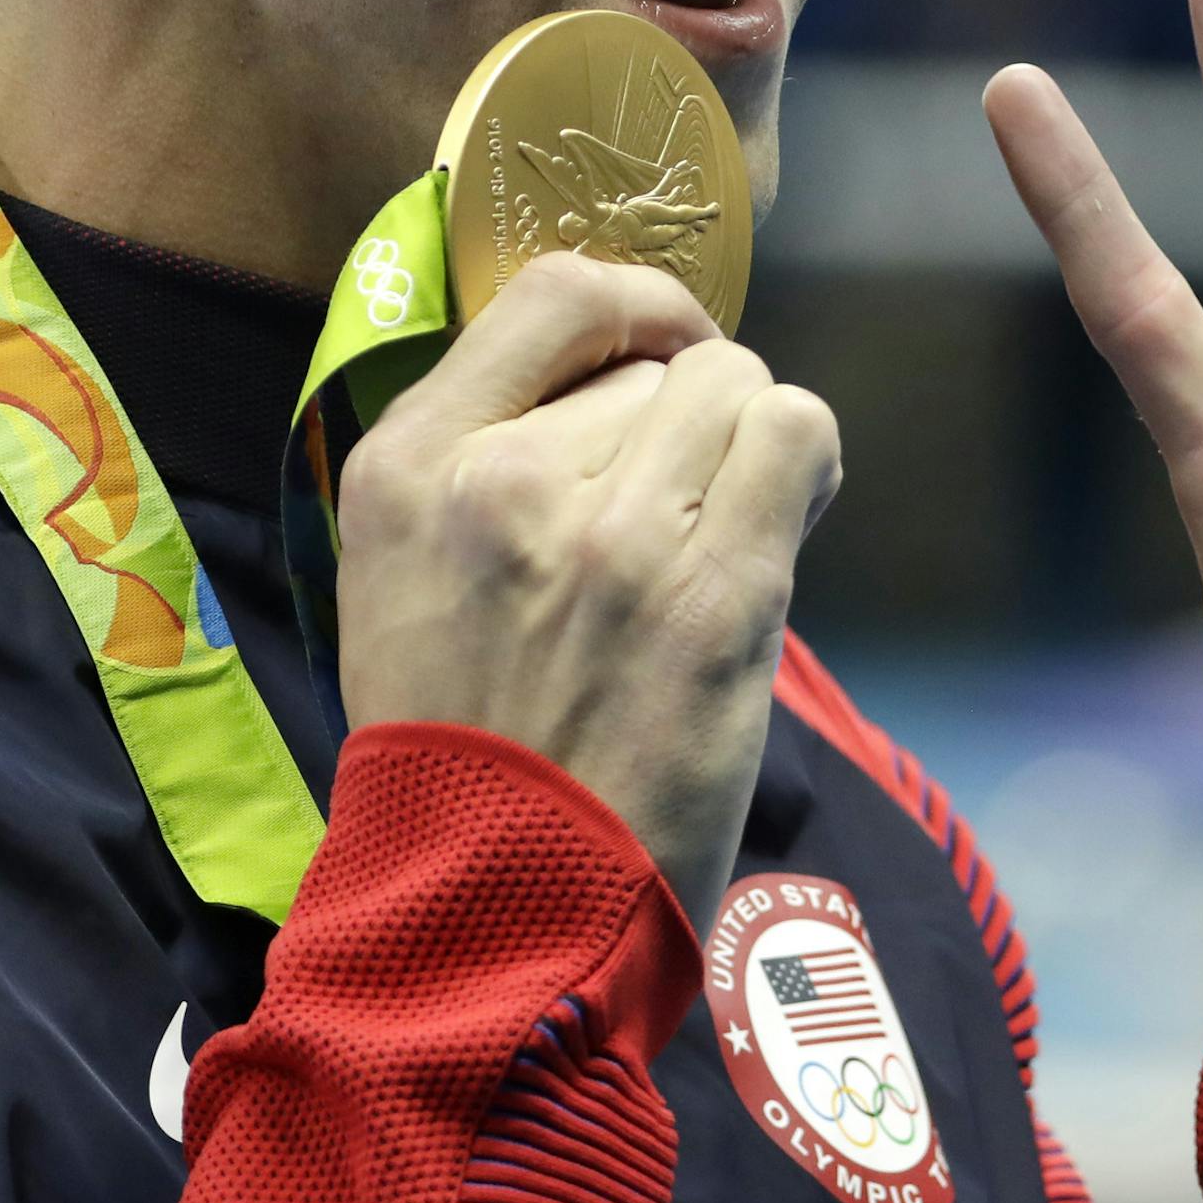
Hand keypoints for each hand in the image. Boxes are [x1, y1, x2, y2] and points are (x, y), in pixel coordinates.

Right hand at [335, 251, 841, 927]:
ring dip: (748, 445)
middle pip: (665, 361)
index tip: (662, 350)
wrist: (492, 909)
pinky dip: (804, 466)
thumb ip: (479, 459)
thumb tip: (618, 379)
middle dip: (683, 424)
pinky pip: (799, 435)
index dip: (640, 305)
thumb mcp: (398, 573)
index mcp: (409, 464)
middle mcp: (507, 478)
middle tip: (677, 509)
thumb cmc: (455, 745)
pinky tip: (780, 521)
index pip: (556, 293)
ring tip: (730, 518)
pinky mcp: (716, 593)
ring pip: (740, 388)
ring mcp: (617, 534)